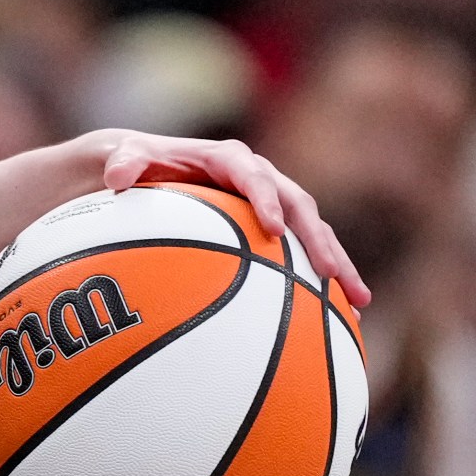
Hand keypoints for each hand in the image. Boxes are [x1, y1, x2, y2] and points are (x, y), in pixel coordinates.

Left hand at [88, 130, 371, 306]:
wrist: (150, 168)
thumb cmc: (138, 163)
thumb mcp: (124, 157)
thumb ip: (123, 162)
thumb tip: (116, 177)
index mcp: (228, 160)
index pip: (253, 176)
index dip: (266, 199)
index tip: (272, 229)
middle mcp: (260, 179)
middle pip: (300, 208)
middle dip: (319, 241)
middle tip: (333, 274)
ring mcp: (272, 204)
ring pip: (313, 234)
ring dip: (336, 265)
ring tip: (358, 302)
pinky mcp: (274, 229)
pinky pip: (303, 255)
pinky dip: (323, 283)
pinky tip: (342, 319)